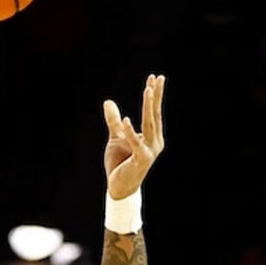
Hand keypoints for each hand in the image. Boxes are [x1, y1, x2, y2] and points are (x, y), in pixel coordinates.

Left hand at [104, 74, 166, 199]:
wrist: (119, 187)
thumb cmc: (120, 163)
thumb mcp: (116, 137)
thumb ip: (114, 121)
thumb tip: (108, 101)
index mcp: (152, 136)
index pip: (154, 112)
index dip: (155, 95)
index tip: (155, 77)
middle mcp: (155, 142)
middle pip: (154, 115)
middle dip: (155, 96)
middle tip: (156, 78)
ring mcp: (149, 151)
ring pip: (149, 125)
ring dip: (148, 107)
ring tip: (147, 90)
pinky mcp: (140, 160)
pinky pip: (136, 143)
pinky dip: (131, 132)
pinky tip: (126, 120)